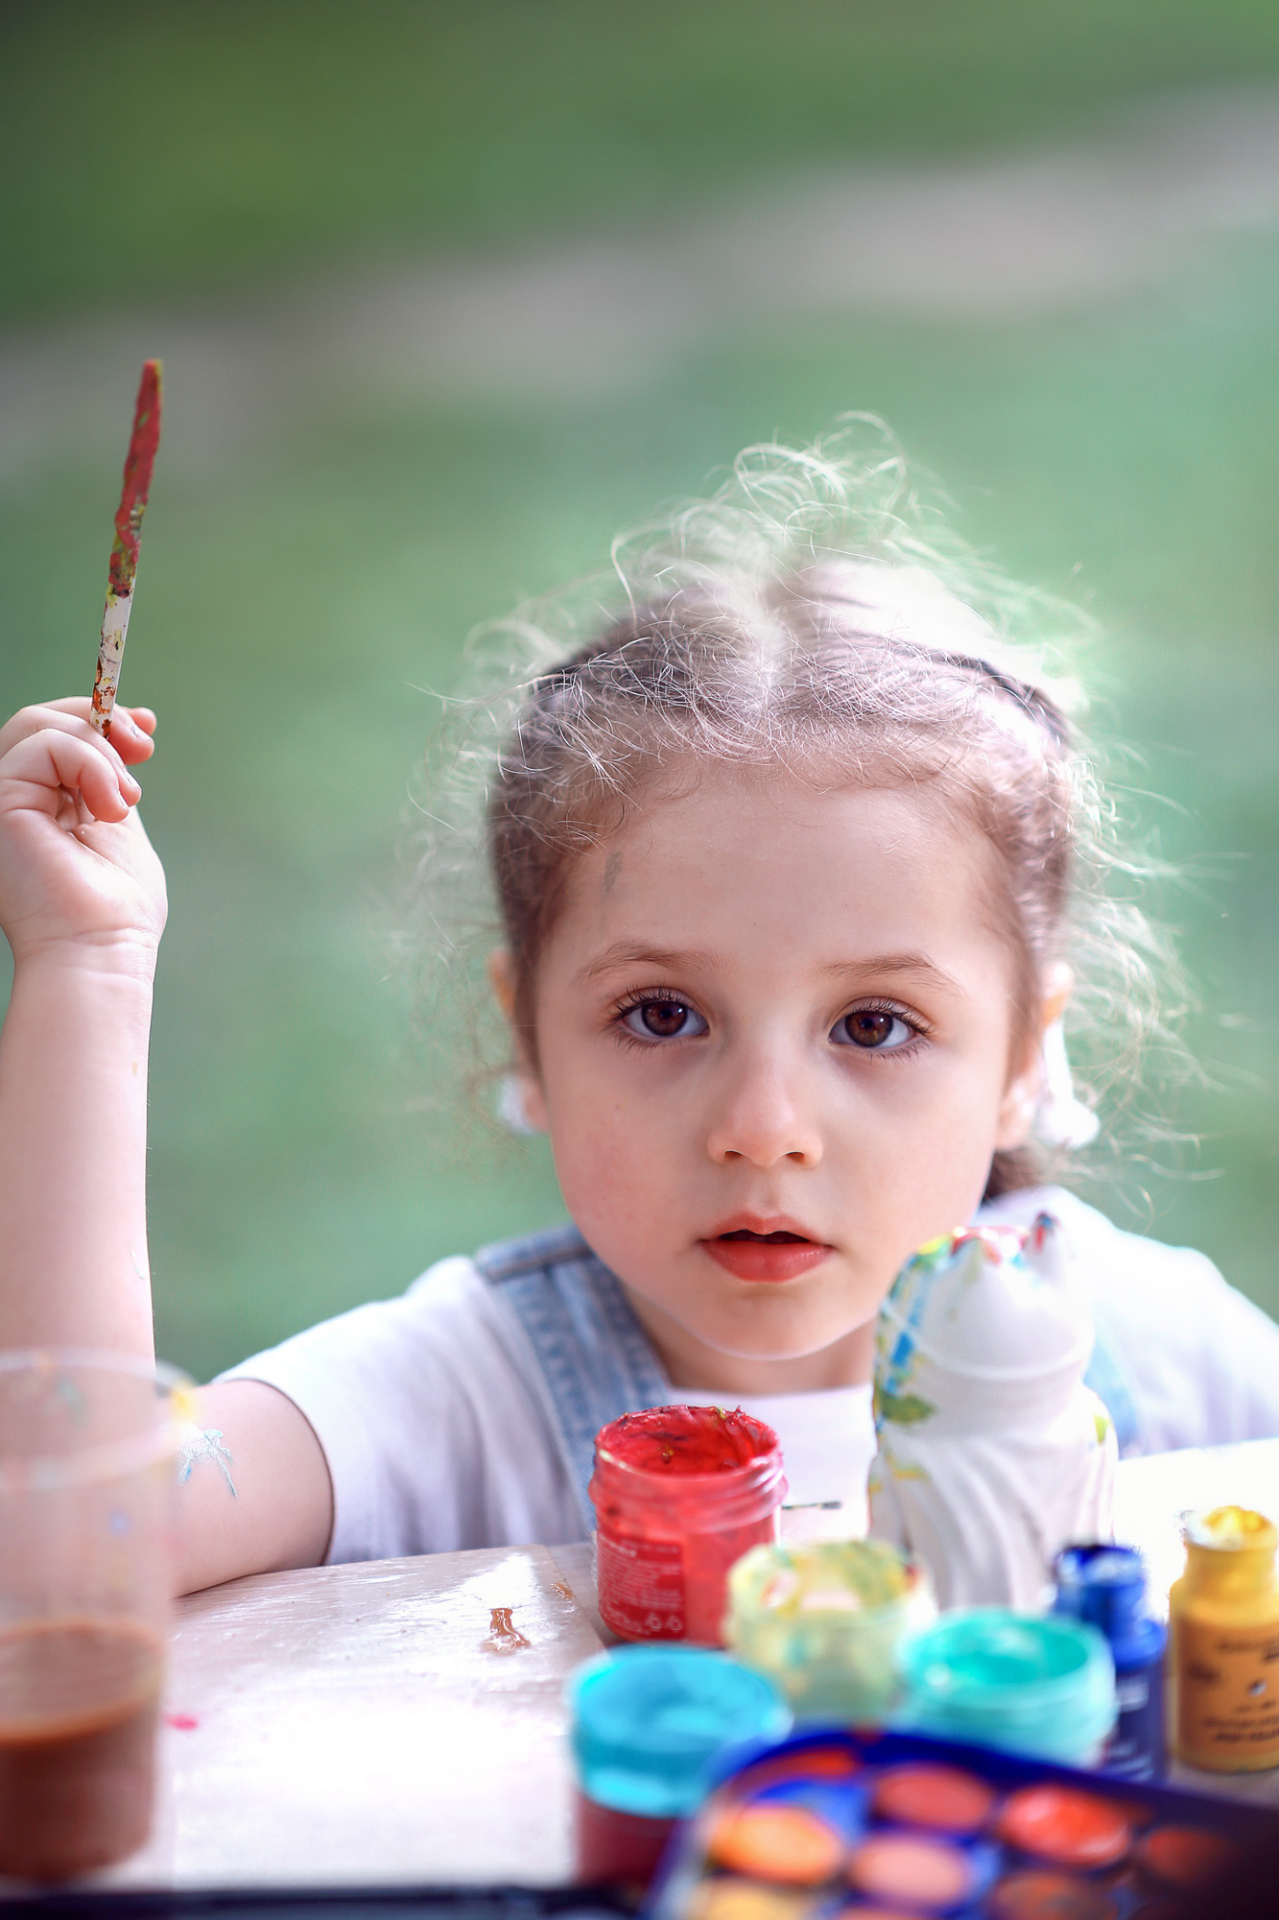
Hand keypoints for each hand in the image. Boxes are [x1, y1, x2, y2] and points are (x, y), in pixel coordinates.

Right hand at [0, 699, 166, 969]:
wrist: (100, 951)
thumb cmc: (114, 910)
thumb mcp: (117, 827)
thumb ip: (109, 781)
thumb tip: (131, 731)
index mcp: (32, 807)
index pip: (49, 737)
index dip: (97, 719)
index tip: (147, 726)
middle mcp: (7, 803)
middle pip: (37, 722)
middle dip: (101, 720)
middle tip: (144, 748)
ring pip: (37, 726)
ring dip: (100, 750)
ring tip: (128, 800)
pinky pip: (45, 746)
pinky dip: (92, 764)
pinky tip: (113, 808)